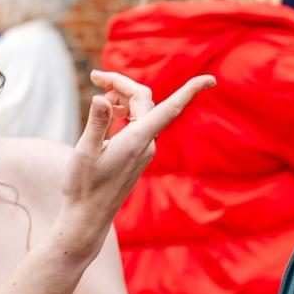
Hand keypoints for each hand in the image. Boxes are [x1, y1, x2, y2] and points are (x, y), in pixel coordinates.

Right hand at [49, 70, 214, 261]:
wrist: (87, 216)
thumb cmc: (83, 187)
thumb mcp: (84, 152)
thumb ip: (96, 123)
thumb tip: (101, 98)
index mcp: (137, 140)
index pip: (170, 108)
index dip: (190, 91)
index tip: (210, 78)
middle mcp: (146, 144)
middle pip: (145, 99)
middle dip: (122, 84)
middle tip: (94, 76)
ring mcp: (144, 150)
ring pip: (142, 110)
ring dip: (122, 96)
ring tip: (98, 93)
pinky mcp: (138, 154)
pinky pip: (139, 123)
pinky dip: (125, 110)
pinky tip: (109, 112)